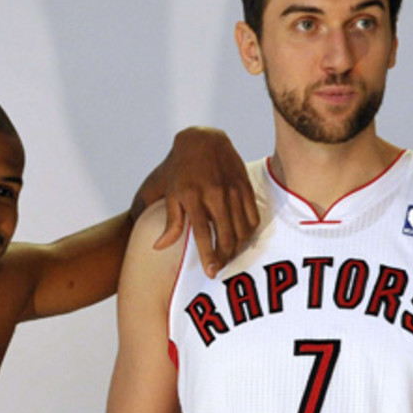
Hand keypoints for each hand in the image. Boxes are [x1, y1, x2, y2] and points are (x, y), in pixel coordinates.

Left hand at [156, 127, 258, 276]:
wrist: (202, 140)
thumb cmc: (181, 171)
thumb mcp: (171, 194)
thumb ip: (170, 223)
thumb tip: (159, 247)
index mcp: (194, 197)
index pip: (203, 233)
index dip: (208, 255)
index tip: (211, 272)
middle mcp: (215, 194)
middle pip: (226, 235)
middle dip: (225, 257)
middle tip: (219, 269)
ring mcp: (233, 190)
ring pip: (242, 229)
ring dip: (237, 248)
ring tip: (229, 257)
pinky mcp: (245, 186)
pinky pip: (253, 216)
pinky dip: (249, 232)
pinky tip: (242, 240)